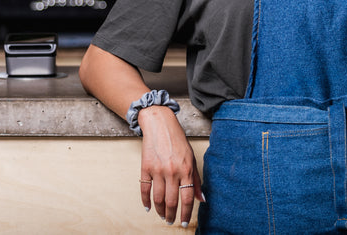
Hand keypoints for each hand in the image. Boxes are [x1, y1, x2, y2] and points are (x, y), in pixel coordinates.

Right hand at [138, 105, 203, 226]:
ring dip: (160, 211)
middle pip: (171, 201)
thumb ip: (196, 179)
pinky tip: (148, 207)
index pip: (187, 198)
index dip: (186, 213)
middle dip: (171, 215)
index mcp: (186, 169)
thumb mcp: (191, 158)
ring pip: (158, 198)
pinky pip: (145, 189)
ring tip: (161, 216)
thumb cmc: (177, 141)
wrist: (160, 124)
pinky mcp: (146, 167)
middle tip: (170, 221)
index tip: (184, 222)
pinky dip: (146, 201)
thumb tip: (202, 199)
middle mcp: (172, 171)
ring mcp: (158, 170)